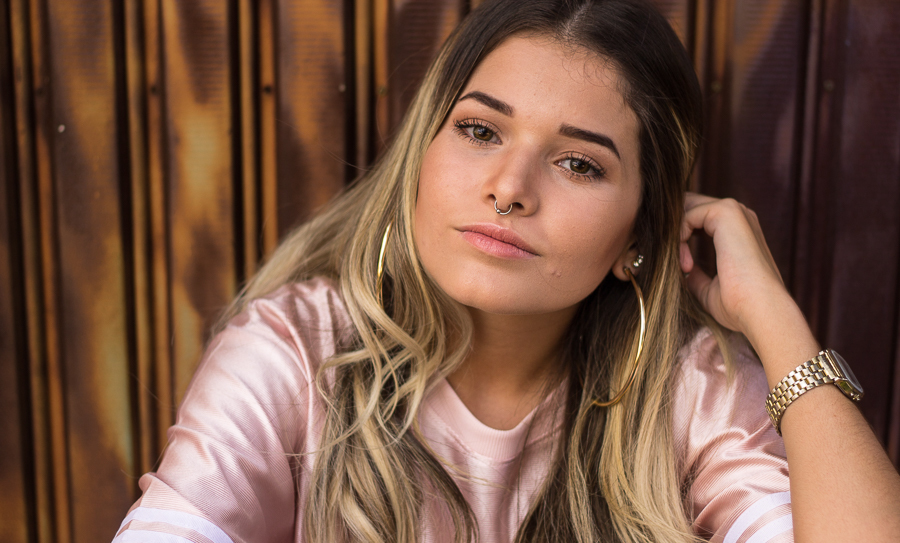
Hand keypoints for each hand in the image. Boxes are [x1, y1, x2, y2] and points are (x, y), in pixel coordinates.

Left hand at [679, 192, 792, 340]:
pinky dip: (679, 238)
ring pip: (686, 209)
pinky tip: (686, 264)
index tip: (678, 268)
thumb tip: (683, 272)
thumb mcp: (710, 289)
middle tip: (667, 259)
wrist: (760, 311)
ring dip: (674, 236)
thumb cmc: (739, 306)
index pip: (695, 218)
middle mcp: (738, 215)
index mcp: (737, 230)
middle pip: (688, 206)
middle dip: (670, 230)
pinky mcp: (726, 212)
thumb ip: (696, 276)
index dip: (677, 237)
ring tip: (681, 266)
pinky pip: (687, 215)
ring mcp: (734, 211)